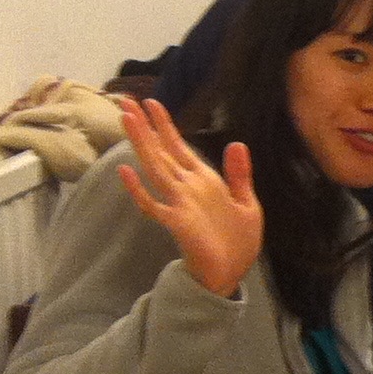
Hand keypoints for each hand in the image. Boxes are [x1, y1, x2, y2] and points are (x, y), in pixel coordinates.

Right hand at [114, 97, 260, 298]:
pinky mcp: (176, 222)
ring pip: (155, 168)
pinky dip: (139, 190)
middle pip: (161, 151)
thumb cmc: (237, 240)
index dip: (165, 125)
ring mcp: (179, 203)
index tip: (152, 102)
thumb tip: (237, 143)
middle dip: (145, 126)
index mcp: (203, 180)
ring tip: (127, 120)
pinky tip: (125, 172)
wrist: (232, 273)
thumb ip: (239, 174)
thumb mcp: (247, 202)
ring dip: (142, 144)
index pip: (179, 146)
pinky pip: (153, 205)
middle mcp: (187, 187)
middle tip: (126, 100)